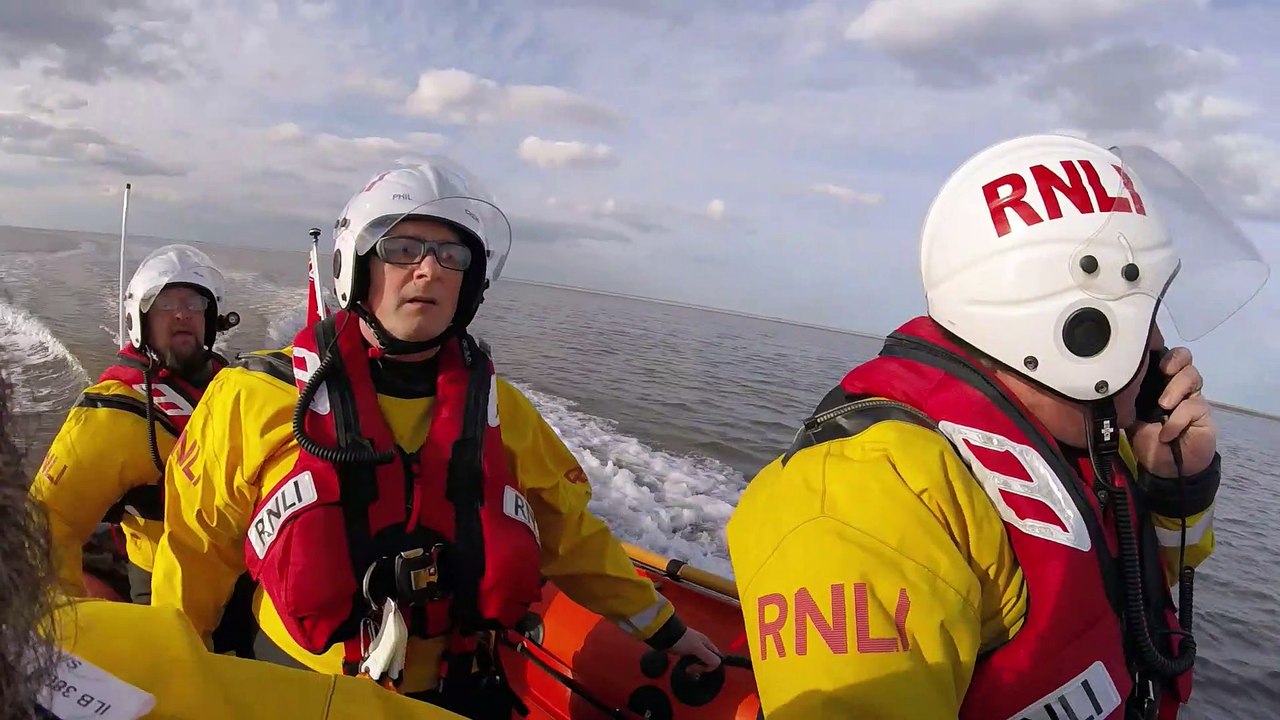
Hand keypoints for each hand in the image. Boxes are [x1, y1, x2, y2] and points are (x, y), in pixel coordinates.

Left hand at [667, 627, 721, 673]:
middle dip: (701, 668)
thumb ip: (709, 656)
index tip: (701, 669)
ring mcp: (692, 648)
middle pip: (707, 660)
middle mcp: (701, 645)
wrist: (665, 635)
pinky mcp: (684, 651)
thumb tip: (717, 664)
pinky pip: (691, 661)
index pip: (716, 657)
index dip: (710, 665)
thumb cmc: (682, 640)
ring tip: (687, 669)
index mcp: (706, 643)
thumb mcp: (697, 648)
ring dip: (694, 667)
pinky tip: (684, 667)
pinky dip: (689, 665)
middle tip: (691, 670)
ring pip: (699, 661)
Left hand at [1128, 346, 1216, 476]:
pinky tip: (1166, 433)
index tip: (1145, 358)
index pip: (1161, 355)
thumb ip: (1128, 400)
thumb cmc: (1146, 439)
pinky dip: (1177, 420)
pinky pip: (1193, 406)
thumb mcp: (1130, 418)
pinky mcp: (1203, 413)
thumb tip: (1117, 382)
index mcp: (1157, 382)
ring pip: (1191, 376)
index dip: (1157, 351)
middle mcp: (1175, 384)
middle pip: (1183, 357)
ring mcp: (1191, 397)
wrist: (1164, 466)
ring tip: (1163, 405)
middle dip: (1174, 360)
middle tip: (1163, 371)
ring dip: (1176, 388)